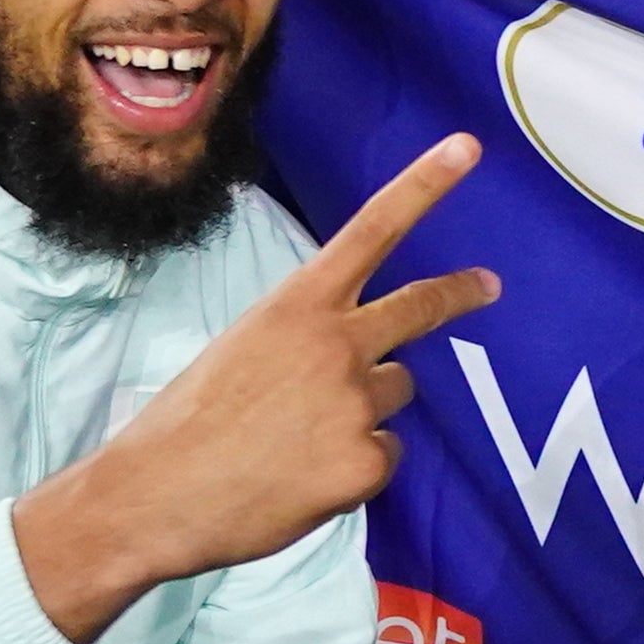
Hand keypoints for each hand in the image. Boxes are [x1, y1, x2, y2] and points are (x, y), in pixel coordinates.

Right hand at [9, 135, 498, 641]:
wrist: (154, 495)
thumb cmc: (189, 424)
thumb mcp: (243, 349)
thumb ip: (304, 338)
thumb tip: (354, 358)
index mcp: (297, 306)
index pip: (372, 231)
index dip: (423, 185)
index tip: (466, 147)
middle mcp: (337, 344)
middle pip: (419, 308)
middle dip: (459, 293)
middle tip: (488, 283)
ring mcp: (356, 403)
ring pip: (394, 394)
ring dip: (364, 410)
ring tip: (299, 437)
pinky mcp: (364, 462)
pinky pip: (383, 456)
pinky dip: (353, 470)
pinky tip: (302, 479)